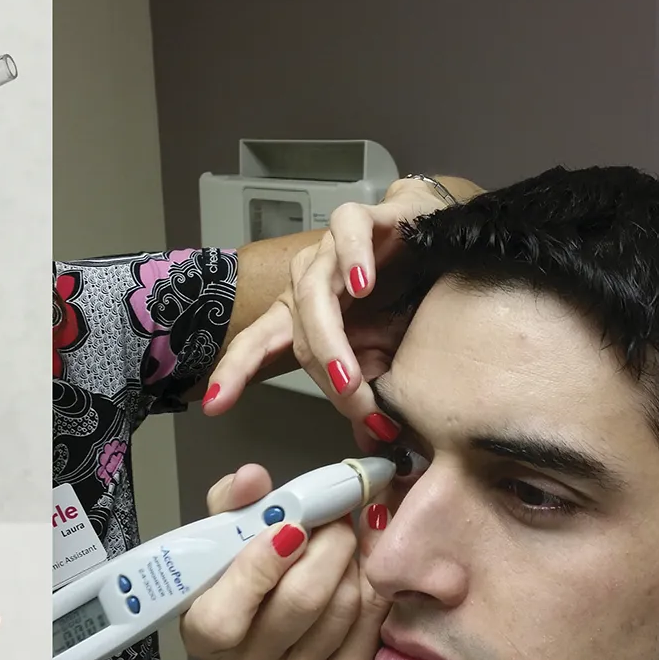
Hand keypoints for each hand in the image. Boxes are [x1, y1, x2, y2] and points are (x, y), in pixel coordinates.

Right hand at [180, 466, 388, 659]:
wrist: (259, 657)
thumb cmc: (235, 590)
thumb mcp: (220, 547)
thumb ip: (232, 507)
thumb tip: (252, 477)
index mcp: (203, 637)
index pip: (226, 615)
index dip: (261, 566)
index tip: (291, 525)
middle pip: (301, 603)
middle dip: (328, 546)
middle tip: (336, 516)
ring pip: (343, 608)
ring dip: (354, 560)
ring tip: (349, 536)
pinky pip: (371, 626)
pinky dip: (374, 585)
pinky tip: (367, 562)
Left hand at [203, 177, 472, 445]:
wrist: (443, 240)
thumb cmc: (404, 298)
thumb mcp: (382, 355)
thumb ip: (368, 393)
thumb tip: (371, 441)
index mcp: (299, 316)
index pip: (256, 346)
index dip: (234, 373)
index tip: (215, 406)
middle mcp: (306, 282)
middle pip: (296, 333)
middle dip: (325, 375)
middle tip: (354, 407)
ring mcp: (328, 250)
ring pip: (313, 293)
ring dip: (331, 340)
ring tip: (349, 374)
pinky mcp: (361, 218)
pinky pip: (348, 232)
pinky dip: (354, 257)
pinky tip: (364, 283)